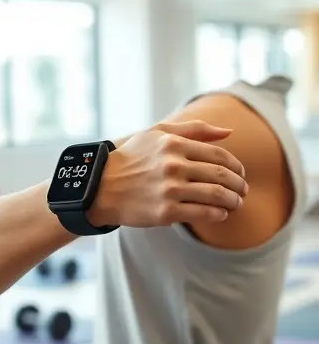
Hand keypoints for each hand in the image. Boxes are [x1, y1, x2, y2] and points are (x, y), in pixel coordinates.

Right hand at [89, 120, 247, 228]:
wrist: (100, 186)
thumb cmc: (131, 157)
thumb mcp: (157, 133)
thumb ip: (194, 129)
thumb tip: (229, 131)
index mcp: (174, 144)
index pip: (219, 155)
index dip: (236, 166)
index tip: (240, 174)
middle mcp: (173, 165)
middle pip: (222, 175)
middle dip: (239, 185)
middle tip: (243, 191)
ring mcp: (169, 189)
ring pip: (216, 196)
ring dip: (233, 201)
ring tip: (236, 204)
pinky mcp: (165, 212)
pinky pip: (202, 213)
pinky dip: (218, 214)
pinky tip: (221, 214)